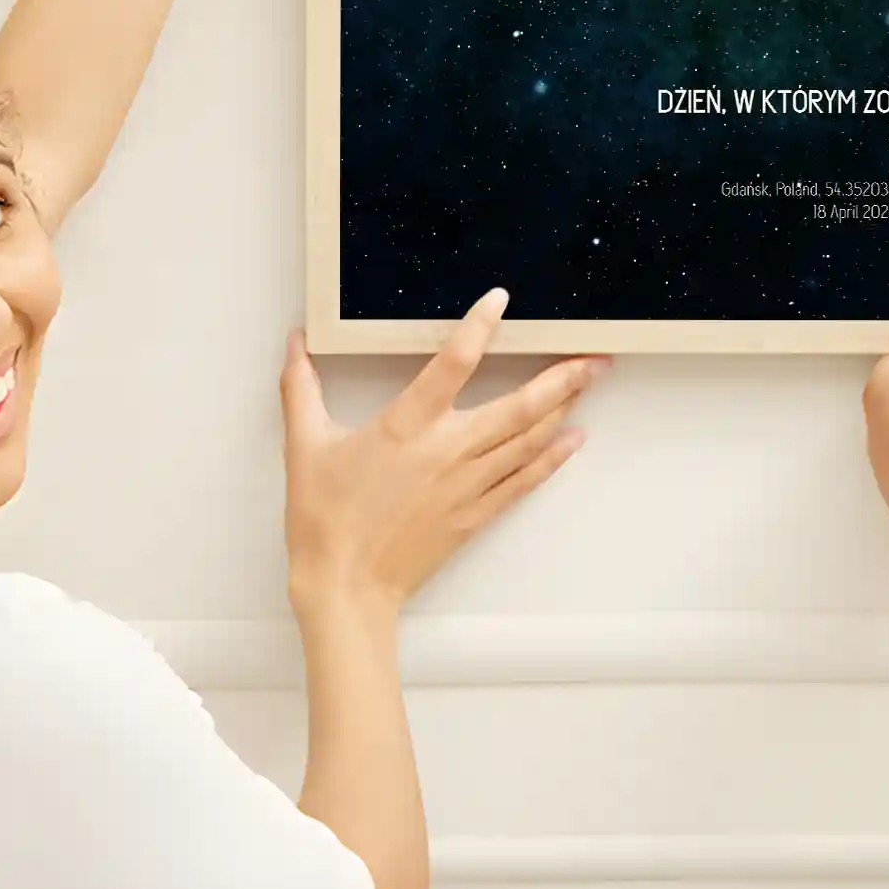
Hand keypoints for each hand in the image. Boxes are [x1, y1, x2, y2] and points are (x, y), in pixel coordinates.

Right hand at [281, 291, 601, 617]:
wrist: (345, 588)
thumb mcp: (305, 445)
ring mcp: (467, 483)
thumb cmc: (325, 520)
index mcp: (407, 425)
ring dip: (565, 407)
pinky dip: (553, 458)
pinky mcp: (475, 514)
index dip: (480, 327)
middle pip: (519, 404)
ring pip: (529, 438)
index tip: (500, 300)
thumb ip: (301, 388)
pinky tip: (573, 440)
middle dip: (562, 376)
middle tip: (593, 353)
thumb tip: (295, 345)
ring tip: (591, 381)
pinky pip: (524, 479)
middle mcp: (447, 450)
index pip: (454, 361)